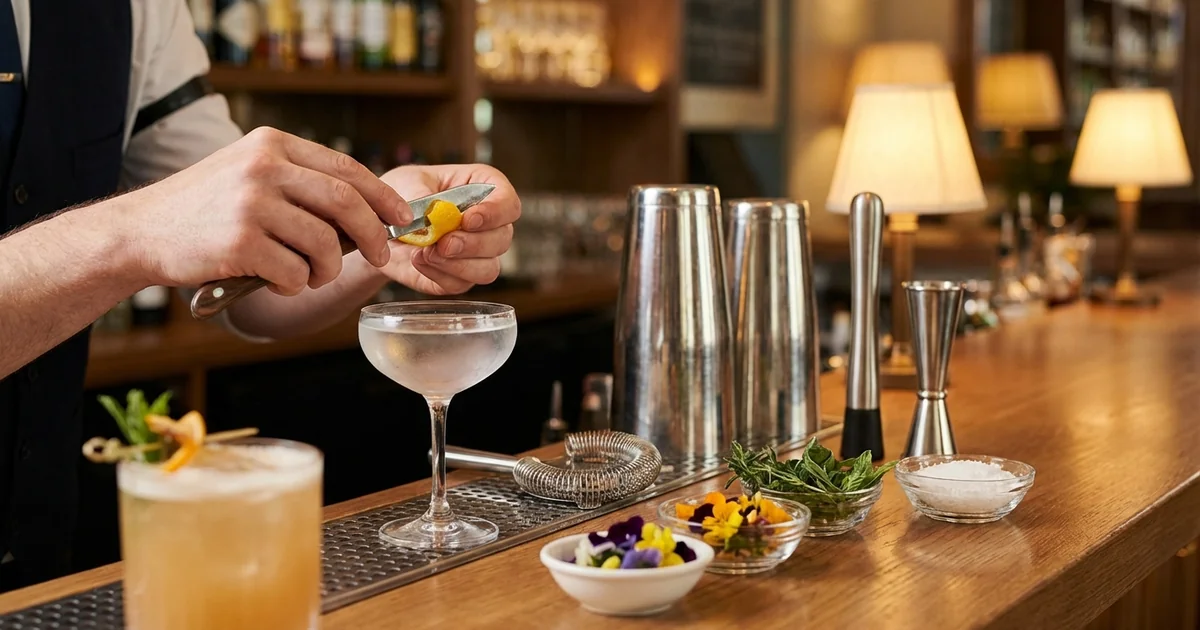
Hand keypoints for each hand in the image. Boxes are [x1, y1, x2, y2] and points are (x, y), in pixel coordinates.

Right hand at [118, 127, 412, 294]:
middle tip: (379, 257)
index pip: (345, 168)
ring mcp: (250, 204)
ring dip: (328, 269)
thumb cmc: (204, 209)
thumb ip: (299, 180)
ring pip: (324, 243)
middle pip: (345, 203)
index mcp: (271, 144)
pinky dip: (296, 285)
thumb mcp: (249, 172)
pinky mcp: (239, 243)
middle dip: (372, 235)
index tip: (401, 217)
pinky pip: (294, 272)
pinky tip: (278, 282)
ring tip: (311, 275)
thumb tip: (368, 209)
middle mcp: (263, 167)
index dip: (381, 195)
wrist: (141, 231)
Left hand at [377, 164, 519, 294]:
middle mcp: (489, 225)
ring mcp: (478, 255)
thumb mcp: (406, 182)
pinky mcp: (460, 278)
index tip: (468, 219)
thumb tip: (435, 213)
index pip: (508, 203)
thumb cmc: (402, 194)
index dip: (495, 213)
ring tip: (427, 252)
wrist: (382, 225)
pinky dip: (439, 275)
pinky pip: (461, 284)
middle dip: (473, 244)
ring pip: (488, 269)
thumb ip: (421, 194)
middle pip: (502, 239)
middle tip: (444, 243)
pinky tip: (419, 260)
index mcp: (484, 190)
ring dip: (459, 265)